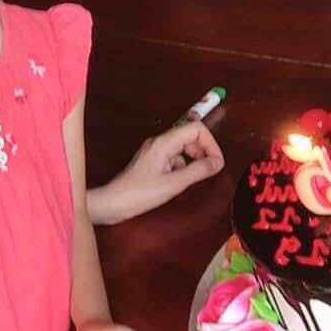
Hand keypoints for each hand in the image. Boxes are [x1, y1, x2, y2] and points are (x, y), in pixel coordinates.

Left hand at [88, 120, 223, 224]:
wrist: (113, 203)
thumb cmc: (138, 193)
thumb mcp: (174, 183)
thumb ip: (198, 171)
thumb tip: (217, 163)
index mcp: (164, 142)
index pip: (196, 128)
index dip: (211, 143)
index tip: (216, 161)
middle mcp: (159, 142)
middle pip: (191, 136)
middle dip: (203, 152)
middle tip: (208, 171)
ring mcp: (155, 151)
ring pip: (183, 148)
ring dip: (193, 161)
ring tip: (189, 178)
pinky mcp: (152, 161)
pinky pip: (174, 158)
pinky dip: (182, 168)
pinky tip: (176, 182)